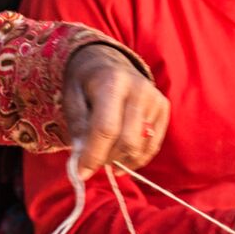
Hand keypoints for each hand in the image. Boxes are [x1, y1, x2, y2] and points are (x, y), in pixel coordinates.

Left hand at [61, 44, 169, 174]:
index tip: (81, 173)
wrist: (107, 60)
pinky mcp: (163, 108)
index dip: (94, 155)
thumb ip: (78, 129)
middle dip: (107, 159)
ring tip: (105, 155)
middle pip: (127, 141)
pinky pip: (152, 145)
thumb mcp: (72, 98)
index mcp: (112, 82)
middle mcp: (139, 89)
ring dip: (120, 160)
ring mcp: (155, 99)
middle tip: (92, 162)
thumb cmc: (85, 82)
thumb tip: (82, 162)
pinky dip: (136, 159)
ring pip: (140, 147)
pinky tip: (121, 160)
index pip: (107, 128)